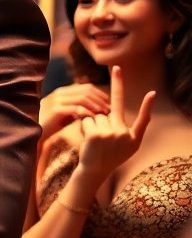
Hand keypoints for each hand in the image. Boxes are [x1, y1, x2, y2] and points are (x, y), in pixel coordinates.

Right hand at [40, 83, 108, 141]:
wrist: (36, 135)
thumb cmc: (53, 126)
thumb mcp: (67, 113)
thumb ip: (78, 106)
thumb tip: (98, 105)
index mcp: (63, 92)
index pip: (86, 87)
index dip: (100, 94)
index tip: (110, 104)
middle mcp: (59, 93)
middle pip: (86, 90)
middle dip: (101, 99)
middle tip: (110, 109)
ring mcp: (56, 100)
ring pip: (82, 98)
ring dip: (96, 105)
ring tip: (104, 114)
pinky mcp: (54, 110)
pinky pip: (76, 108)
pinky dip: (87, 113)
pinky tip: (94, 119)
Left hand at [75, 66, 154, 186]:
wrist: (93, 170)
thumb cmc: (109, 155)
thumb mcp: (127, 145)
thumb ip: (129, 128)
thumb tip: (128, 112)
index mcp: (133, 137)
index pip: (143, 119)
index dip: (147, 106)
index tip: (153, 93)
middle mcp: (125, 135)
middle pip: (112, 110)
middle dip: (115, 86)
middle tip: (116, 67)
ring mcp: (110, 134)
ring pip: (97, 115)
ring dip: (92, 123)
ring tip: (95, 139)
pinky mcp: (96, 134)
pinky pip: (87, 119)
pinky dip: (84, 125)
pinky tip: (87, 139)